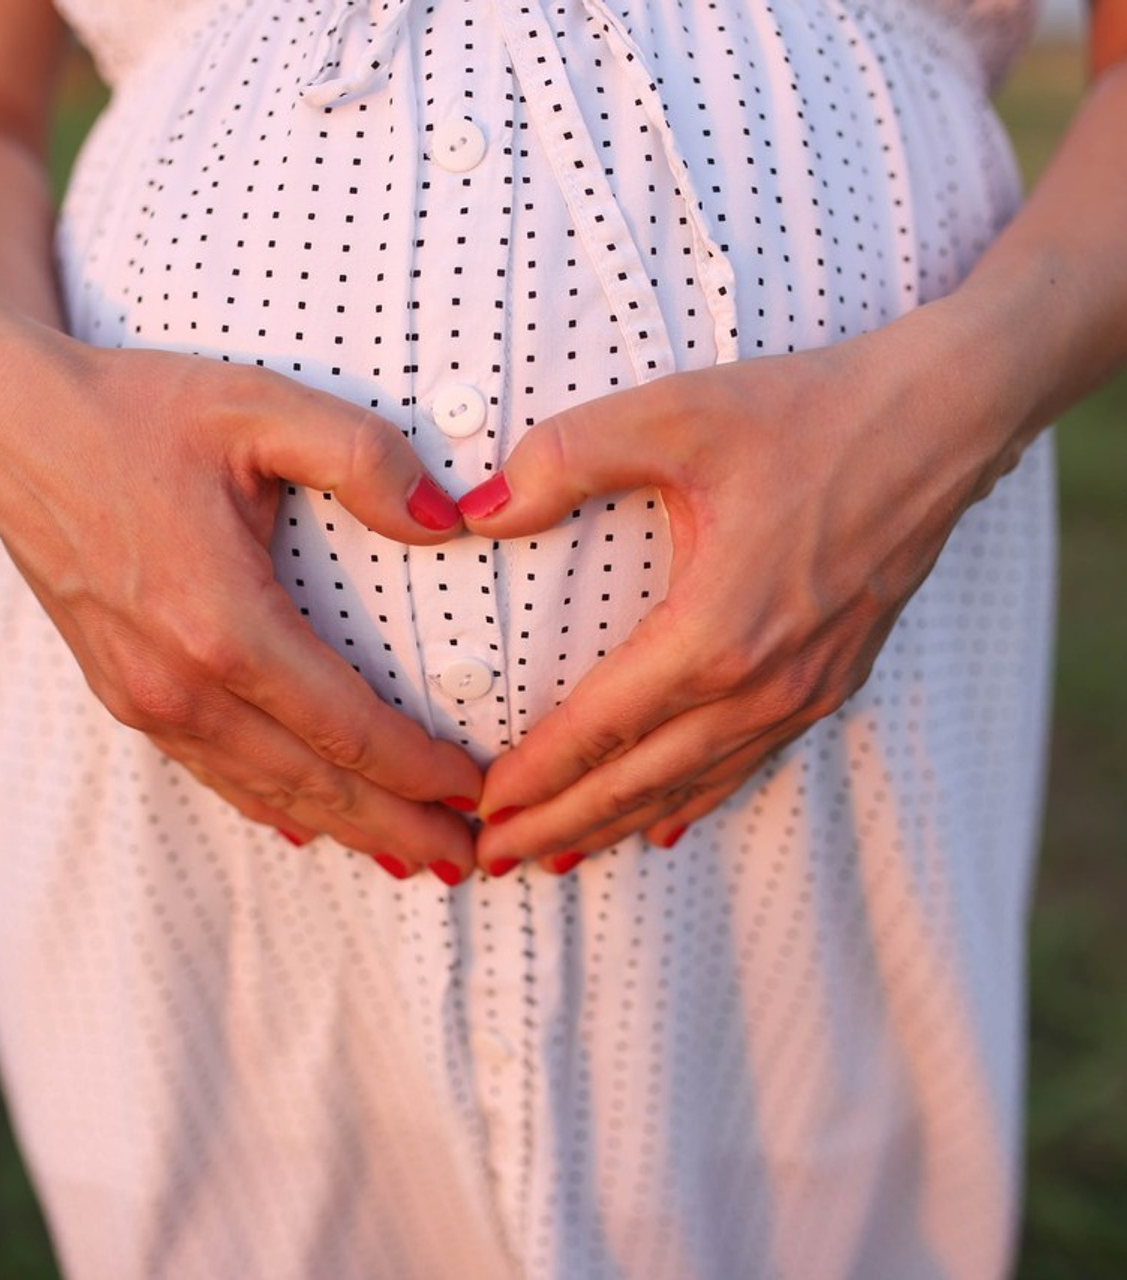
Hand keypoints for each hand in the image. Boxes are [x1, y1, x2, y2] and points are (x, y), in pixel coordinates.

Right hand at [0, 325, 481, 884]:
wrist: (11, 423)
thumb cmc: (138, 410)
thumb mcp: (261, 406)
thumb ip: (364, 459)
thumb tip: (448, 519)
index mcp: (222, 624)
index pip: (349, 730)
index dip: (420, 770)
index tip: (476, 791)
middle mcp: (179, 683)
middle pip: (315, 784)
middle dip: (398, 826)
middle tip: (467, 860)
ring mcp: (143, 697)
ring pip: (265, 791)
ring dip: (344, 829)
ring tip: (408, 859)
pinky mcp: (121, 692)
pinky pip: (212, 770)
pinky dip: (269, 805)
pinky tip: (304, 827)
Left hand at [459, 307, 1014, 874]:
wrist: (942, 418)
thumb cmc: (808, 414)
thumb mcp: (673, 415)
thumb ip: (563, 459)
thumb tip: (479, 512)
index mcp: (714, 633)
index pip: (598, 728)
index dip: (535, 774)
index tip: (481, 810)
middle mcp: (762, 684)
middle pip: (638, 780)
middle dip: (561, 824)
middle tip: (498, 862)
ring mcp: (805, 691)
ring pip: (692, 784)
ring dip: (618, 823)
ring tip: (561, 858)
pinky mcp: (834, 680)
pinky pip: (748, 763)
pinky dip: (696, 800)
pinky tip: (667, 822)